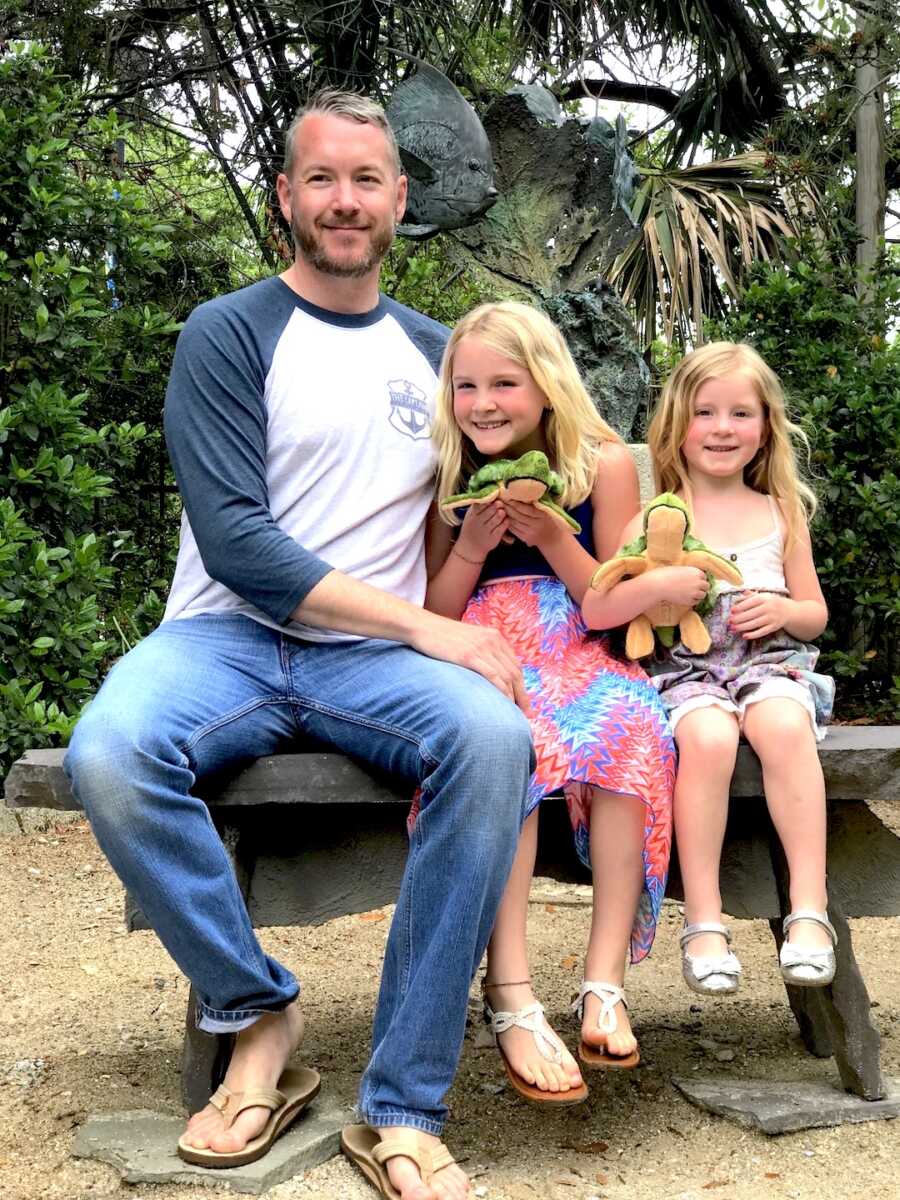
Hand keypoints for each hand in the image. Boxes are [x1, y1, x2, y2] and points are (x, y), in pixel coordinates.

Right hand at [412, 617, 531, 714]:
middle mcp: (492, 640)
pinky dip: (502, 690)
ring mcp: (482, 647)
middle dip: (522, 694)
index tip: (523, 701)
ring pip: (506, 676)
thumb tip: (487, 670)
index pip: (515, 665)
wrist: (423, 626)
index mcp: (494, 636)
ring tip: (516, 713)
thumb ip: (481, 650)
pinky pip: (493, 676)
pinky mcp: (470, 655)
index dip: (521, 685)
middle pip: (515, 672)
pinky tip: (504, 702)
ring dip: (514, 696)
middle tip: (527, 713)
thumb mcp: (468, 638)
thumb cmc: (441, 636)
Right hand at [457, 500, 508, 560]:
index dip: (489, 499)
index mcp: (472, 515)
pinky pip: (502, 527)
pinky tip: (506, 520)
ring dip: (502, 513)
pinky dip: (506, 522)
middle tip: (500, 503)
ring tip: (502, 512)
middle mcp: (477, 523)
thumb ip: (478, 505)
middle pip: (490, 509)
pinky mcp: (493, 538)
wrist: (469, 548)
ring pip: (497, 517)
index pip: (481, 503)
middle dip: (497, 505)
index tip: (494, 497)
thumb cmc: (471, 528)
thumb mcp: (470, 516)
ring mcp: (485, 531)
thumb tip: (489, 491)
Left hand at [501, 498, 568, 548]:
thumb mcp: (551, 511)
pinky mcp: (526, 539)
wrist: (558, 540)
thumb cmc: (556, 523)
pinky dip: (508, 522)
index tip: (508, 495)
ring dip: (506, 514)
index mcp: (542, 516)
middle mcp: (535, 525)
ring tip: (500, 507)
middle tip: (500, 499)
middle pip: (518, 515)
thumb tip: (528, 496)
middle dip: (508, 507)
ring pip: (514, 522)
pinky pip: (514, 530)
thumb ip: (540, 505)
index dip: (515, 502)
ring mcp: (530, 533)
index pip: (525, 508)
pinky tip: (504, 517)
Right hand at [652, 566, 708, 608]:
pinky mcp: (690, 601)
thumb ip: (688, 573)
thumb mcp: (679, 569)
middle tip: (694, 589)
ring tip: (690, 594)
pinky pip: (695, 602)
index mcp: (696, 572)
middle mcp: (699, 582)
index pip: (704, 577)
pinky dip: (692, 601)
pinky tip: (686, 598)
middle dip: (701, 587)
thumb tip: (691, 577)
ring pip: (703, 595)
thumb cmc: (666, 574)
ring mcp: (695, 592)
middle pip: (706, 586)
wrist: (659, 585)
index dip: (699, 579)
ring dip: (698, 595)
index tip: (695, 581)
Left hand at [729, 592, 789, 639]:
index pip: (751, 602)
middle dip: (739, 618)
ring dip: (743, 627)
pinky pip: (762, 632)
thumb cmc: (770, 602)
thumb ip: (749, 596)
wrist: (788, 610)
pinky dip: (753, 634)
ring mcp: (772, 618)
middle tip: (729, 622)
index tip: (732, 611)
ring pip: (755, 624)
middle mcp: (769, 608)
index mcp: (764, 599)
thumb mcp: (762, 596)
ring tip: (733, 629)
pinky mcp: (774, 627)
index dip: (741, 606)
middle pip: (752, 614)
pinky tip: (744, 636)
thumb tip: (736, 599)